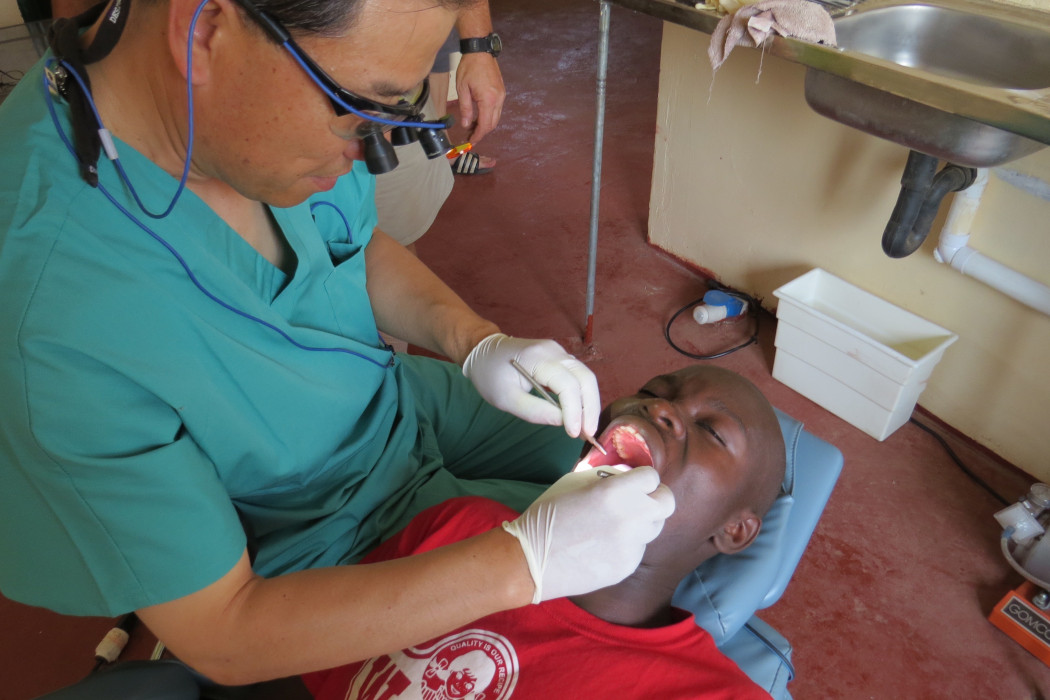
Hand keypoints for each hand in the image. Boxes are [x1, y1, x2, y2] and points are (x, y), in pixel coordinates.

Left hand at [455, 53, 504, 142]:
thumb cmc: (469, 67)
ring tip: (473, 126)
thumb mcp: (462, 89)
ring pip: (496, 117)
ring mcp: (502, 95)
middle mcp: (499, 99)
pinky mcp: (502, 92)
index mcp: (488, 100)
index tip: (472, 141)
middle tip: (470, 135)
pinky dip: (489, 116)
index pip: (485, 125)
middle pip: (493, 124)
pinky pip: (497, 109)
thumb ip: (465, 109)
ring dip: (486, 124)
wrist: (480, 51)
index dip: (478, 135)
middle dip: (482, 132)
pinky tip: (479, 115)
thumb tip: (466, 124)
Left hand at [462, 333, 598, 437]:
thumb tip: (563, 422)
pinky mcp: (560, 357)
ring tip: (586, 427)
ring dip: (589, 403)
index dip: (574, 410)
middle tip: (588, 434)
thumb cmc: (490, 375)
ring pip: (586, 376)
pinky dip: (583, 396)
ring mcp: (559, 351)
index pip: (567, 384)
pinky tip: (580, 414)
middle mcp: (553, 350)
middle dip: (590, 408)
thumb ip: (535, 411)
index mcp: (537, 357)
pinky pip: (579, 376)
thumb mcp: (505, 398)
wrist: (483, 351)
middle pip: (585, 378)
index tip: (574, 433)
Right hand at [503, 467, 675, 602]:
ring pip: (655, 526)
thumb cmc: (548, 515)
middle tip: (639, 499)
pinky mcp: (628, 566)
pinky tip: (602, 544)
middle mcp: (631, 518)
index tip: (632, 482)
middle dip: (656, 497)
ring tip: (614, 523)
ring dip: (642, 520)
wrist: (532, 561)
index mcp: (616, 492)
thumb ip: (605, 476)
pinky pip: (639, 548)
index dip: (641, 478)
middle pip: (667, 502)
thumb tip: (626, 475)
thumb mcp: (573, 482)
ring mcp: (632, 546)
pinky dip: (627, 543)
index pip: (652, 477)